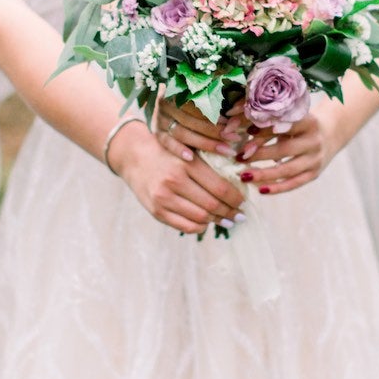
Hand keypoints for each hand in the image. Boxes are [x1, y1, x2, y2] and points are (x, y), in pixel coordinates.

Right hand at [108, 121, 244, 232]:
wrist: (135, 157)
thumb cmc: (169, 153)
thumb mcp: (189, 151)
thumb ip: (211, 165)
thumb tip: (240, 184)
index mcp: (187, 163)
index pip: (220, 187)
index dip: (236, 198)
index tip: (243, 201)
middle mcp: (174, 180)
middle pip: (212, 205)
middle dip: (230, 212)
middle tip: (240, 215)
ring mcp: (164, 198)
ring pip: (201, 217)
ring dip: (218, 221)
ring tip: (227, 220)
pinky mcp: (156, 211)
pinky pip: (186, 226)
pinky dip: (201, 227)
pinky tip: (207, 223)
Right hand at [155, 96, 246, 159]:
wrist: (163, 107)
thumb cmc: (189, 99)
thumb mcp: (198, 93)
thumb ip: (213, 95)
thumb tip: (239, 104)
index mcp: (177, 90)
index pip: (198, 103)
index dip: (215, 114)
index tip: (232, 122)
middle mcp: (166, 105)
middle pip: (192, 120)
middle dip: (215, 131)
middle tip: (234, 138)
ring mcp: (160, 120)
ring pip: (182, 133)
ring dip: (205, 143)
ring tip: (225, 150)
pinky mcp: (157, 134)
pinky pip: (167, 143)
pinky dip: (179, 150)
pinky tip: (191, 158)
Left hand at [235, 106, 333, 196]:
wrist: (329, 135)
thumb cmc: (300, 126)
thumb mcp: (290, 120)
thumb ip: (270, 127)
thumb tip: (245, 139)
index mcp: (309, 122)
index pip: (286, 126)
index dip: (266, 129)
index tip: (247, 131)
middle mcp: (314, 141)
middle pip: (284, 149)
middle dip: (259, 154)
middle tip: (238, 157)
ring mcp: (315, 160)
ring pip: (287, 170)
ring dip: (264, 174)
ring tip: (244, 176)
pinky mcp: (314, 174)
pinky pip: (293, 184)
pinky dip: (276, 188)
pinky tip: (261, 189)